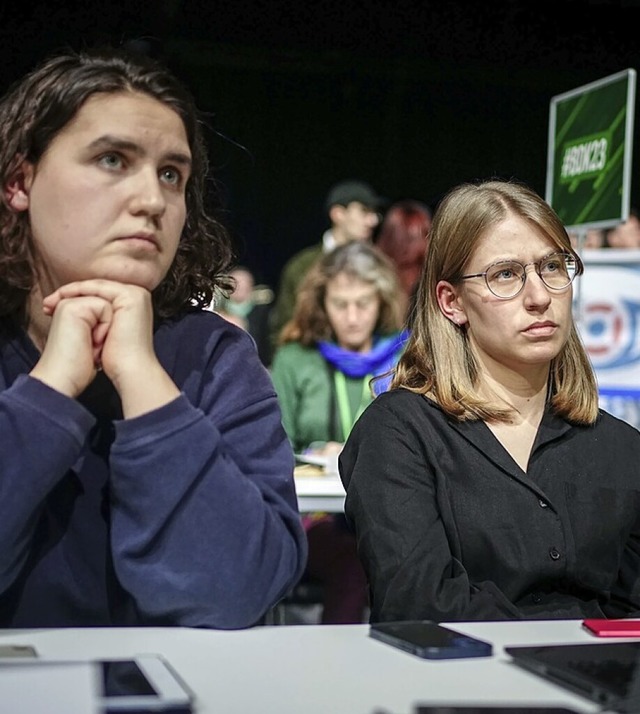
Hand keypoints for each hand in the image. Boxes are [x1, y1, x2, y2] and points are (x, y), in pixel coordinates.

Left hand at [38, 280, 179, 415]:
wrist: (130, 370)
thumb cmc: (116, 358)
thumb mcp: (103, 332)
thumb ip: (96, 318)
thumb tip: (82, 314)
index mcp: (132, 304)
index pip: (98, 295)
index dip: (73, 299)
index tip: (49, 308)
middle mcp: (137, 296)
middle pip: (96, 290)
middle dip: (68, 295)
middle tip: (46, 304)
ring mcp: (135, 295)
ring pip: (96, 287)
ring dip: (71, 292)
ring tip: (50, 302)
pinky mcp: (130, 296)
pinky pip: (99, 288)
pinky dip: (80, 291)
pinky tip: (63, 298)